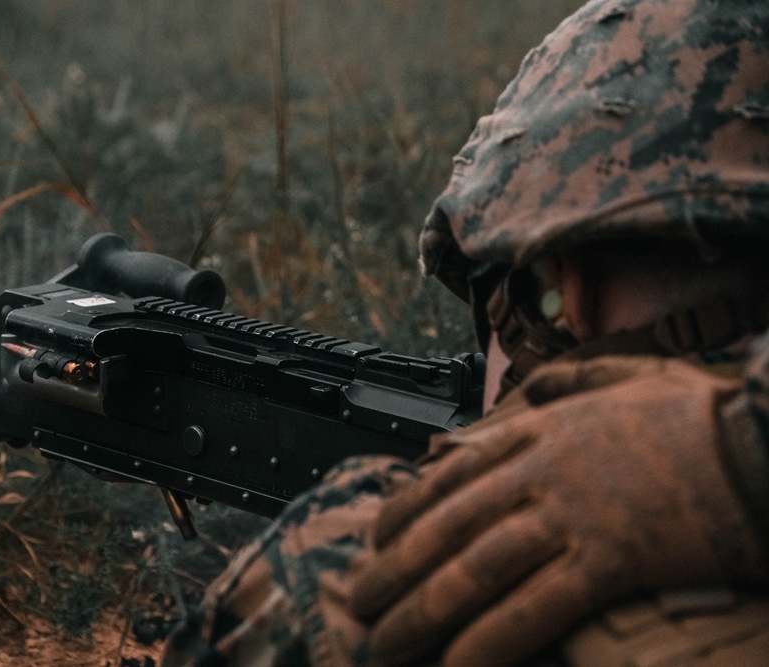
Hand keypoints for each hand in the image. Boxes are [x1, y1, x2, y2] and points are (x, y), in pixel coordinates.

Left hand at [347, 356, 766, 665]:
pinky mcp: (609, 559)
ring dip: (420, 613)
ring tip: (383, 644)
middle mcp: (540, 472)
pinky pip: (532, 608)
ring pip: (473, 569)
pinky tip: (455, 666)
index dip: (403, 515)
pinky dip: (488, 641)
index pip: (448, 477)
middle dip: (394, 573)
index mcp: (538, 432)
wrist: (761, 441)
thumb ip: (567, 384)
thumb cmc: (698, 417)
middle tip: (358, 606)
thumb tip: (532, 391)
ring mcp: (571, 514)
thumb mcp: (622, 379)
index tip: (376, 544)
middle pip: (445, 528)